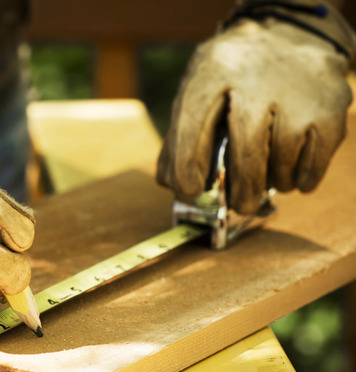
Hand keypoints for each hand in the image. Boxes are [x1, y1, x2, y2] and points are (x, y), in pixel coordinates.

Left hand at [158, 14, 352, 213]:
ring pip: (283, 157)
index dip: (187, 164)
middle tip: (239, 204)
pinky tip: (293, 175)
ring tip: (267, 176)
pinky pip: (315, 159)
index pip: (195, 123)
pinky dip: (302, 177)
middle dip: (241, 187)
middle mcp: (257, 77)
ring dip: (273, 180)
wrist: (288, 36)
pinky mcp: (331, 105)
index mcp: (214, 71)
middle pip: (248, 146)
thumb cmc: (233, 77)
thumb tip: (172, 184)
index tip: (188, 191)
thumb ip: (180, 137)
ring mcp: (298, 91)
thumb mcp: (199, 89)